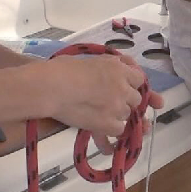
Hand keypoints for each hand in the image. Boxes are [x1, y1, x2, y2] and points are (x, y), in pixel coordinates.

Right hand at [39, 54, 163, 136]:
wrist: (51, 88)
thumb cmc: (62, 70)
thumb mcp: (90, 60)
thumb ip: (109, 65)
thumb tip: (119, 67)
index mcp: (118, 68)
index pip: (139, 79)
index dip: (133, 86)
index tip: (127, 89)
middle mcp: (123, 87)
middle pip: (136, 99)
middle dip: (126, 102)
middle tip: (109, 103)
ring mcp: (117, 106)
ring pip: (127, 115)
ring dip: (117, 116)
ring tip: (98, 115)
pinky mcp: (108, 124)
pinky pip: (119, 131)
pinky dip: (111, 132)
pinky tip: (101, 130)